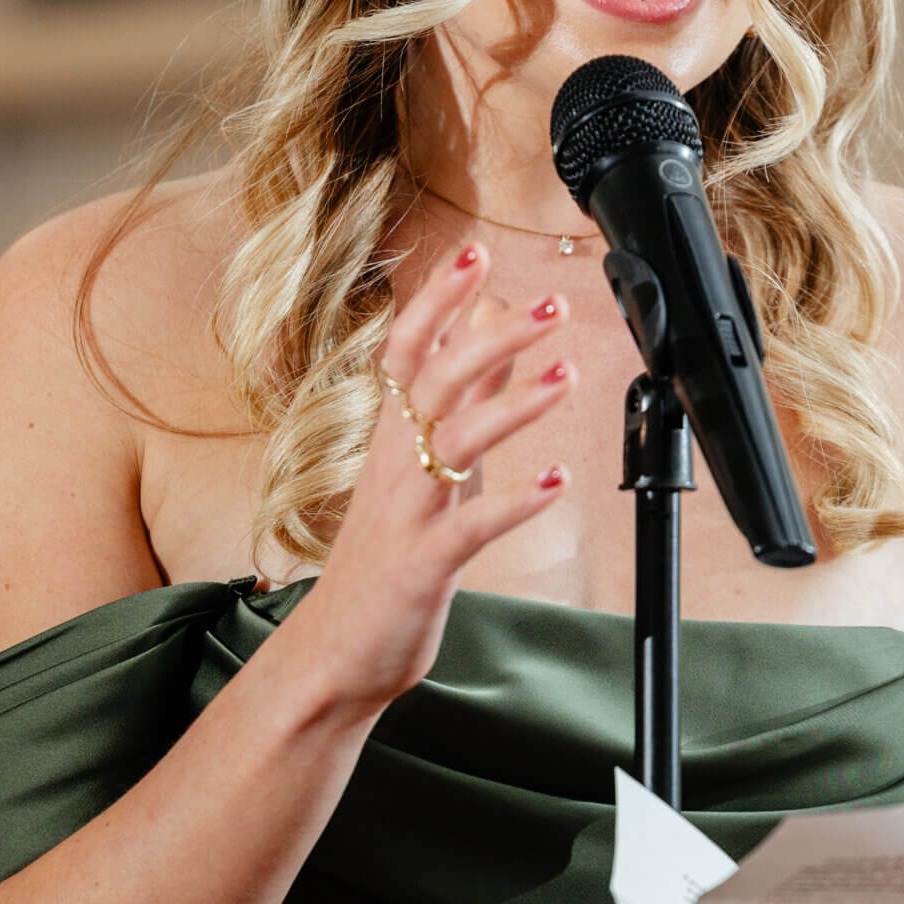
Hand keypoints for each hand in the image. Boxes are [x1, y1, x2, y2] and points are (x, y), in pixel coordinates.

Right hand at [293, 242, 573, 718]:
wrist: (338, 649)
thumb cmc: (385, 555)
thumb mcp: (426, 469)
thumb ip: (464, 402)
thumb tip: (495, 335)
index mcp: (391, 437)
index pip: (407, 351)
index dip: (438, 302)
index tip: (474, 254)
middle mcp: (393, 464)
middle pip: (436, 381)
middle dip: (493, 337)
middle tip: (552, 305)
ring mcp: (406, 513)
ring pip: (453, 443)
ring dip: (513, 406)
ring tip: (566, 377)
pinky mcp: (422, 563)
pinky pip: (471, 527)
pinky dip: (516, 500)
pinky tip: (557, 478)